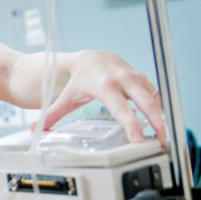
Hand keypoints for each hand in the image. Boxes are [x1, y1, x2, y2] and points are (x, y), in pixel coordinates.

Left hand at [35, 50, 165, 143]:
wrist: (91, 57)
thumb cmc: (80, 78)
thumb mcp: (67, 96)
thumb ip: (53, 114)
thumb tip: (35, 128)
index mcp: (104, 86)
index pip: (122, 108)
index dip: (132, 125)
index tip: (139, 140)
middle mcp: (123, 80)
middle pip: (146, 102)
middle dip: (158, 122)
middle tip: (163, 142)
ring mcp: (134, 78)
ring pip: (154, 98)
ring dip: (162, 117)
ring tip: (165, 136)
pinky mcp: (141, 79)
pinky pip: (154, 94)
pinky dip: (159, 109)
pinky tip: (160, 123)